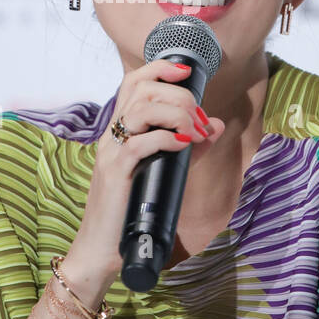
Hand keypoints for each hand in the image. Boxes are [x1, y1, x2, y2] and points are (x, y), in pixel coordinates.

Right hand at [67, 58, 225, 283]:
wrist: (101, 250)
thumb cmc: (130, 211)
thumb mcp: (165, 171)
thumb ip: (189, 148)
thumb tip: (217, 126)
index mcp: (120, 130)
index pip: (134, 82)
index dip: (160, 68)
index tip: (187, 72)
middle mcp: (112, 135)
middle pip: (141, 89)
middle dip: (179, 96)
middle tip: (200, 120)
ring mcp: (111, 153)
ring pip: (140, 110)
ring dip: (176, 113)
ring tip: (194, 132)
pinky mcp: (114, 174)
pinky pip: (139, 144)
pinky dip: (166, 138)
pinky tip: (184, 144)